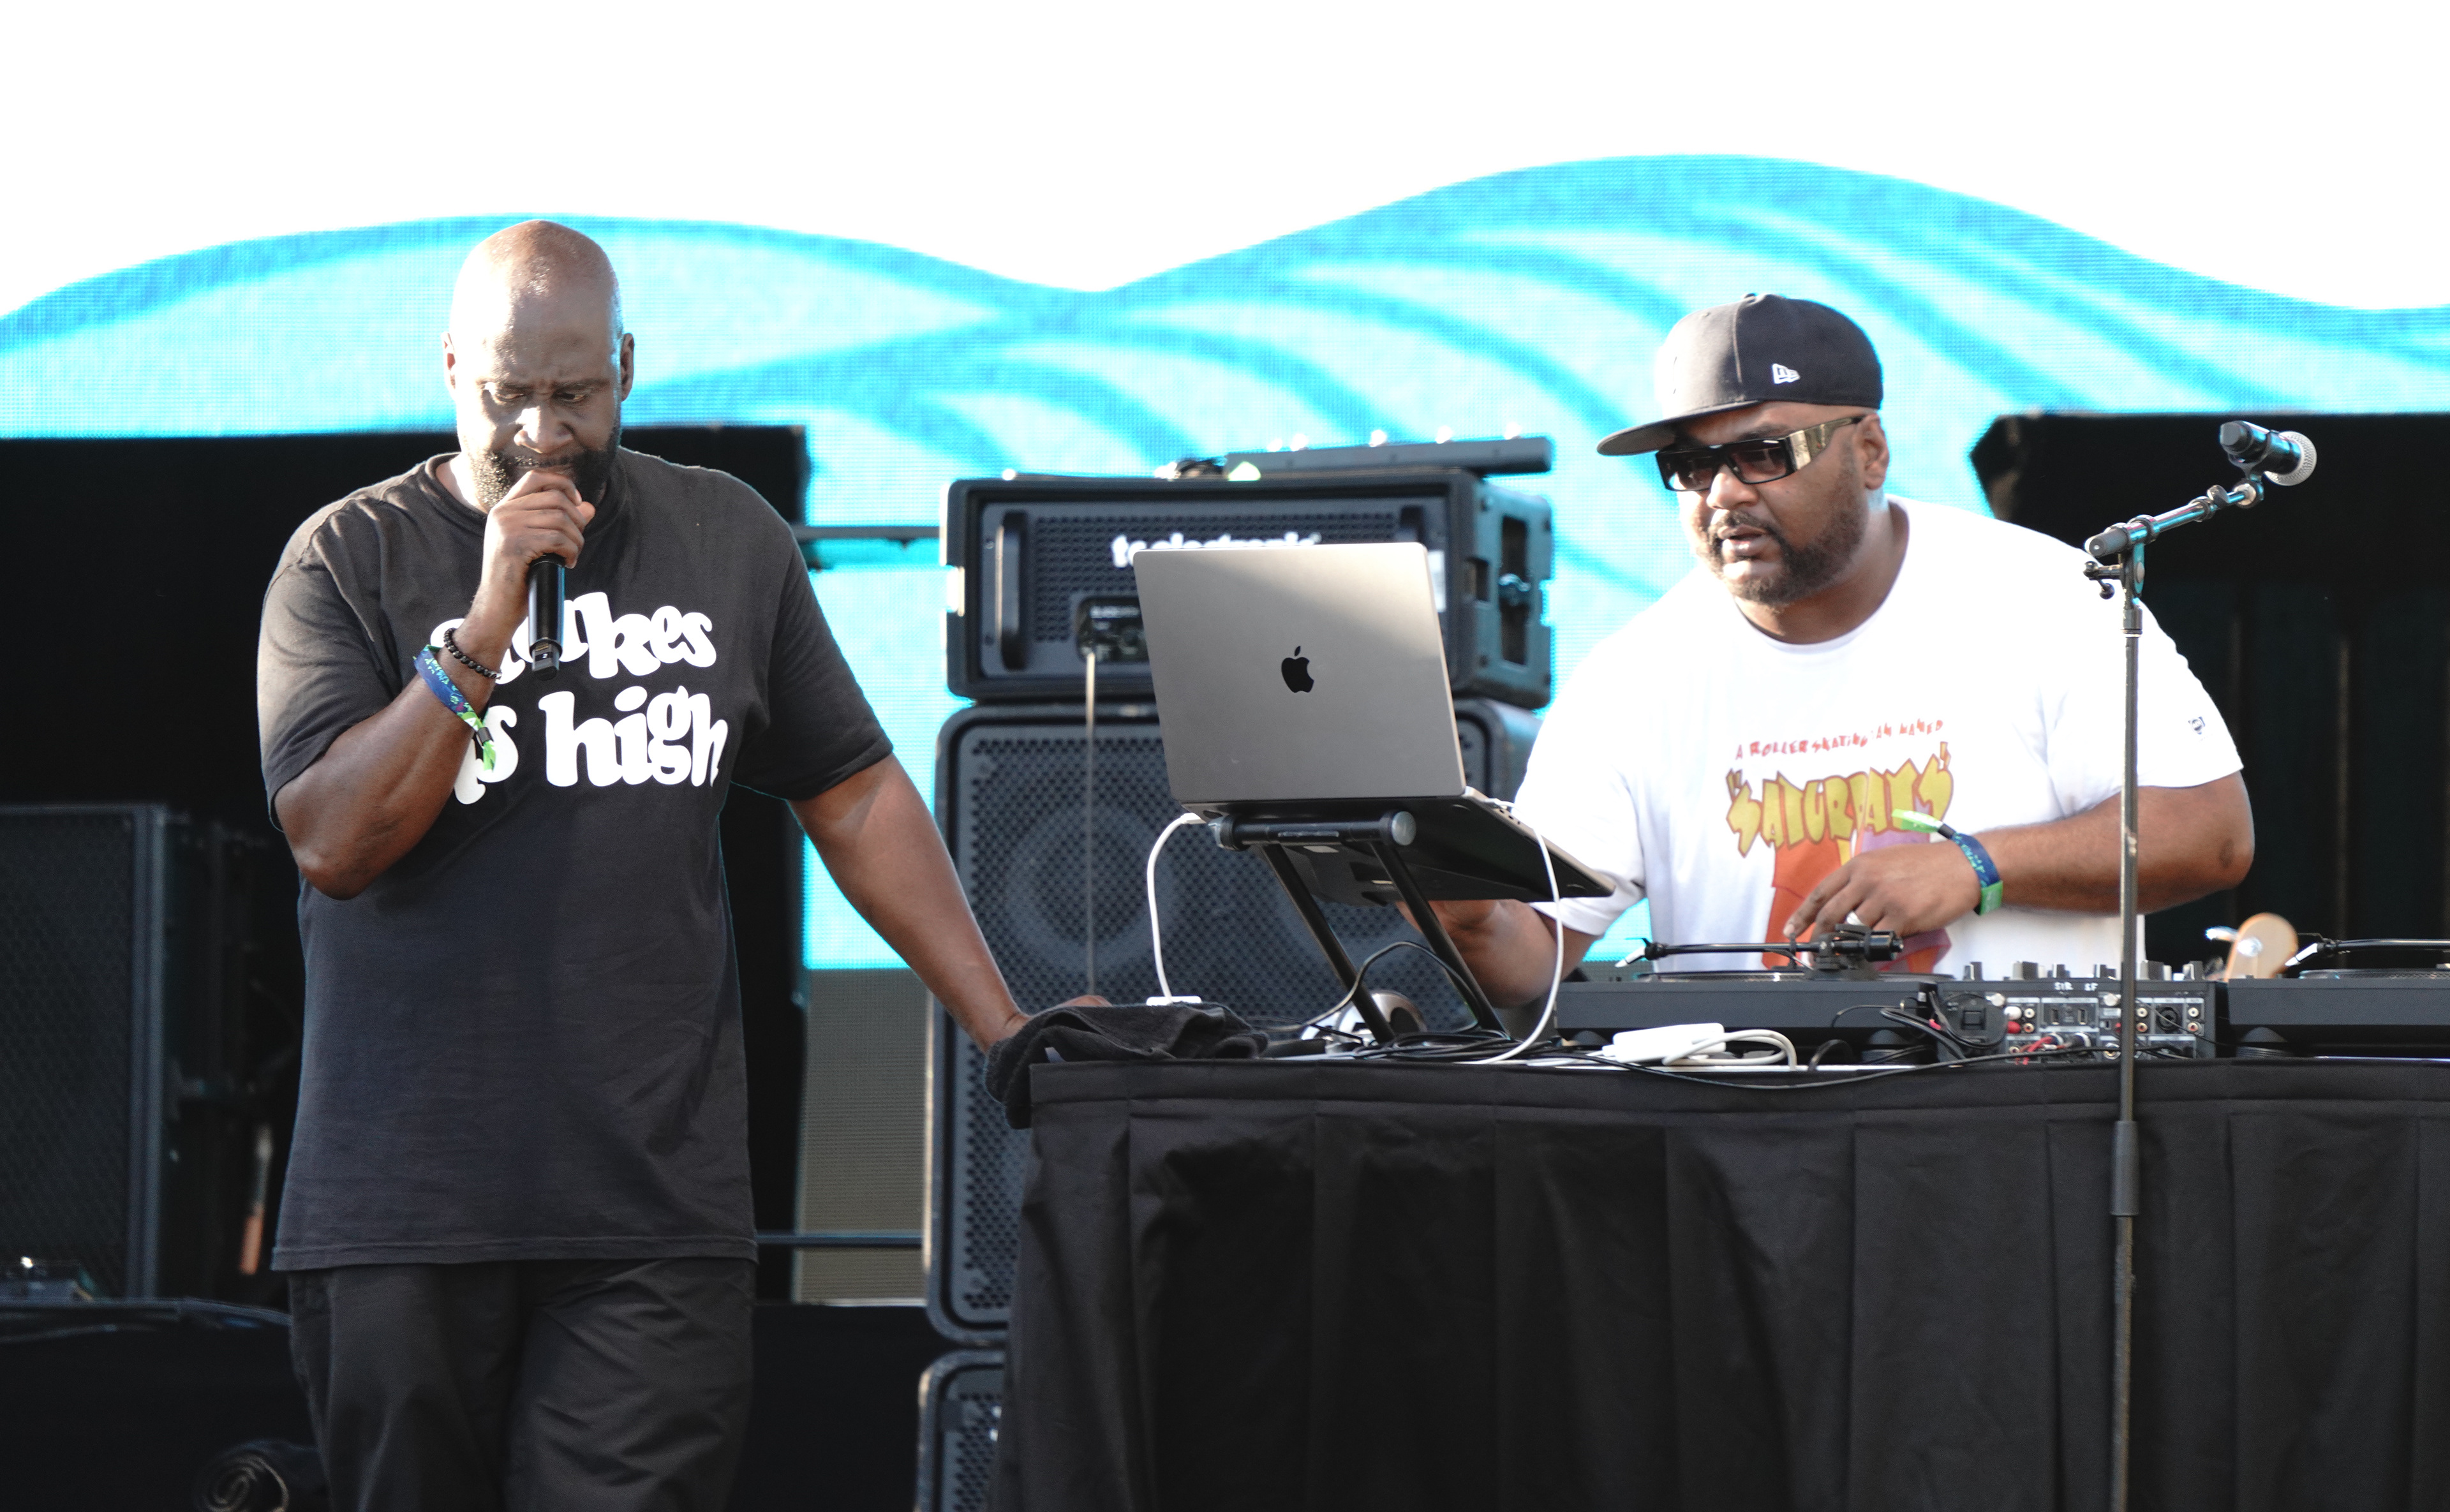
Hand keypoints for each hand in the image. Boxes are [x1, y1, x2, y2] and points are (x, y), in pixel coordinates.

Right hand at [465, 469, 595, 647]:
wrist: (497, 607)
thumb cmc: (519, 577)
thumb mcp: (539, 544)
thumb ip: (560, 522)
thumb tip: (589, 507)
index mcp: (505, 508)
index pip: (537, 478)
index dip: (563, 485)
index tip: (577, 503)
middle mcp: (502, 512)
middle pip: (556, 498)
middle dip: (577, 520)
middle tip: (576, 542)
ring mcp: (506, 527)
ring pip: (560, 519)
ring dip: (576, 540)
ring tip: (571, 556)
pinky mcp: (514, 545)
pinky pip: (558, 538)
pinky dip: (571, 552)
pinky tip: (566, 564)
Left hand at [1784, 840, 1979, 942]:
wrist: (1963, 866)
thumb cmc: (1928, 863)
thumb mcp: (1886, 860)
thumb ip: (1862, 880)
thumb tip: (1844, 906)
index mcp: (1859, 866)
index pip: (1820, 893)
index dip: (1802, 915)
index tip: (1790, 930)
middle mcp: (1867, 881)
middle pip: (1830, 915)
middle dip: (1818, 938)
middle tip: (1814, 952)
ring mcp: (1884, 899)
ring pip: (1854, 930)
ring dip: (1848, 946)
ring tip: (1847, 954)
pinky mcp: (1902, 916)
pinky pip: (1880, 940)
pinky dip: (1874, 949)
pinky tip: (1874, 951)